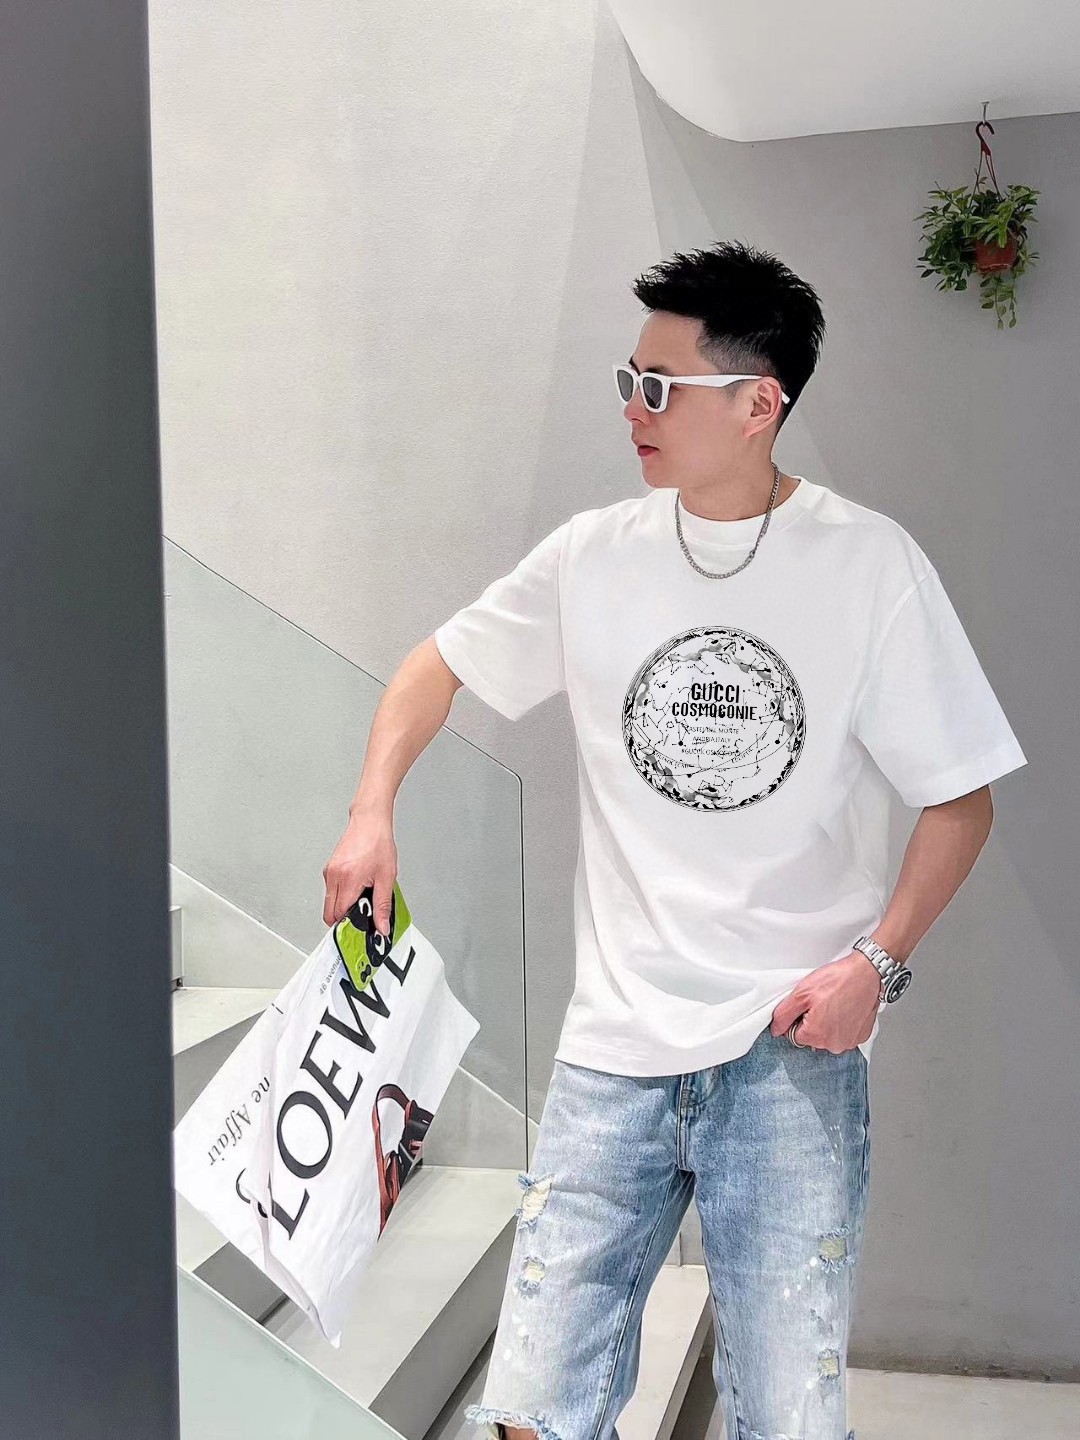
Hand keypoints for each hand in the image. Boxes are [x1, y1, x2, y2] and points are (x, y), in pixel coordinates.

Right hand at [322, 807, 397, 934]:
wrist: (370, 821)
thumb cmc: (378, 843)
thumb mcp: (386, 877)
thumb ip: (382, 905)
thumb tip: (381, 925)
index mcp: (348, 879)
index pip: (339, 915)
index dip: (349, 924)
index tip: (360, 928)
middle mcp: (334, 876)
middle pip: (330, 912)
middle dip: (344, 918)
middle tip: (362, 915)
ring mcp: (329, 872)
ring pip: (330, 902)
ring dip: (343, 905)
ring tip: (362, 896)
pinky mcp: (329, 869)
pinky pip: (331, 890)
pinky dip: (342, 894)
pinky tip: (357, 886)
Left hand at [769, 951, 881, 1052]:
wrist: (866, 973)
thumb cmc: (838, 980)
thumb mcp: (801, 993)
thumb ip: (783, 1015)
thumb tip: (776, 1029)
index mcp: (816, 1036)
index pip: (794, 1035)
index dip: (797, 1018)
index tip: (807, 1005)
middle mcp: (833, 1045)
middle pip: (812, 1038)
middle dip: (812, 1021)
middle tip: (821, 1002)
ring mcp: (849, 1042)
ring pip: (828, 1036)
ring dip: (827, 1023)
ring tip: (834, 1003)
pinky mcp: (861, 1036)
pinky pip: (844, 1034)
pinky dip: (842, 1023)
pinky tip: (845, 1008)